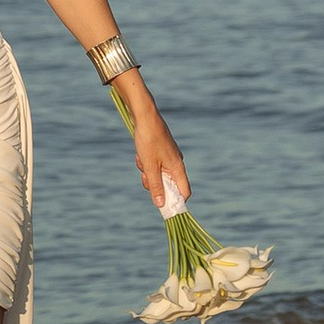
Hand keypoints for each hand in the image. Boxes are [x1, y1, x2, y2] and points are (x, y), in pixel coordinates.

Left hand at [117, 83, 189, 218]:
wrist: (144, 116)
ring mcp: (169, 156)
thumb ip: (156, 186)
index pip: (184, 192)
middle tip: (144, 175)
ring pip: (159, 174)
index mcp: (178, 167)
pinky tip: (140, 153)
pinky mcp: (161, 151)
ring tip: (141, 160)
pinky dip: (146, 162)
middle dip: (154, 183)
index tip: (163, 206)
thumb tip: (161, 205)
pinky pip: (154, 164)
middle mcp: (176, 163)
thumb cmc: (148, 140)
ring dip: (147, 172)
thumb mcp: (149, 167)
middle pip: (168, 184)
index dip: (176, 201)